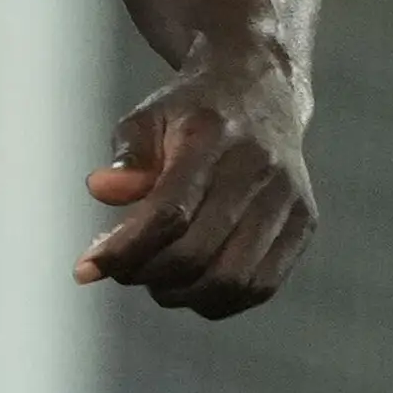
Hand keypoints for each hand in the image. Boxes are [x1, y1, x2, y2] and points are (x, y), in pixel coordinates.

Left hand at [76, 48, 315, 316]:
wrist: (261, 92)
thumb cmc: (192, 111)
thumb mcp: (148, 117)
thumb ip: (127, 155)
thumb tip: (102, 190)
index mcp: (213, 137)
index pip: (169, 212)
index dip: (125, 249)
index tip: (87, 268)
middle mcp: (258, 170)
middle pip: (198, 252)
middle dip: (147, 274)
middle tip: (121, 271)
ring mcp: (287, 200)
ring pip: (232, 279)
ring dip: (182, 294)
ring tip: (153, 280)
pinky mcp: (305, 223)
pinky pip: (261, 285)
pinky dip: (219, 300)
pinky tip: (190, 287)